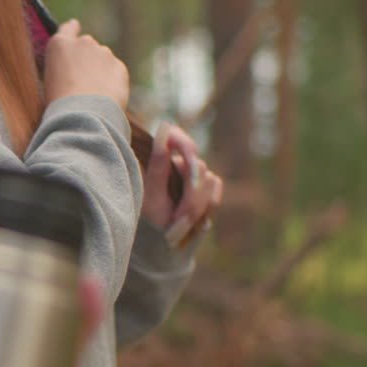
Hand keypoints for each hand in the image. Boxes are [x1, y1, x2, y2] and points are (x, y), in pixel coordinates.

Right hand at [43, 19, 129, 109]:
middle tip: (81, 81)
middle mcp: (83, 43)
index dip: (72, 30)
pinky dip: (111, 82)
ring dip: (99, 71)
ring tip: (92, 95)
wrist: (82, 117)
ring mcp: (104, 53)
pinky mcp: (120, 67)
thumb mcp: (49, 82)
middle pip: (87, 46)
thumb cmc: (58, 104)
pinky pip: (115, 73)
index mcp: (60, 45)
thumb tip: (71, 71)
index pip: (68, 28)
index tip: (75, 28)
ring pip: (103, 60)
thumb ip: (61, 68)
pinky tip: (103, 98)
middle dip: (86, 58)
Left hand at [143, 123, 223, 246]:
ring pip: (208, 180)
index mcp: (160, 158)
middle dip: (189, 197)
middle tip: (177, 219)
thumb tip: (165, 129)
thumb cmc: (151, 216)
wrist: (161, 237)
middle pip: (198, 168)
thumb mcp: (151, 193)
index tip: (189, 156)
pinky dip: (206, 206)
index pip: (176, 136)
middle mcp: (178, 160)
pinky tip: (192, 219)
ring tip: (180, 223)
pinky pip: (215, 190)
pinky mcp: (209, 183)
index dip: (185, 144)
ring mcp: (196, 171)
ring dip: (196, 205)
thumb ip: (159, 164)